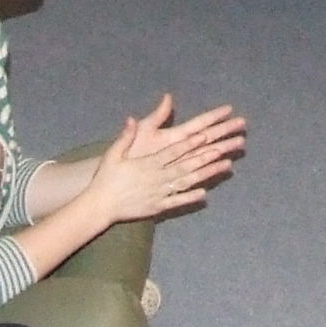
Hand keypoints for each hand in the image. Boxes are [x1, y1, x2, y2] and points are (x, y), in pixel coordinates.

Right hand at [87, 97, 248, 223]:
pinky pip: (177, 202)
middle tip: (225, 148)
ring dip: (206, 174)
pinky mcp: (157, 207)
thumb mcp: (113, 154)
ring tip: (226, 166)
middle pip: (186, 165)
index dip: (190, 144)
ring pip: (186, 182)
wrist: (99, 205)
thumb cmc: (106, 178)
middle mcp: (156, 177)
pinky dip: (190, 198)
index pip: (173, 151)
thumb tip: (132, 119)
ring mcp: (158, 193)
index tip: (206, 136)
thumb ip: (126, 137)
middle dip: (206, 156)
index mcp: (148, 163)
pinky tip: (206, 194)